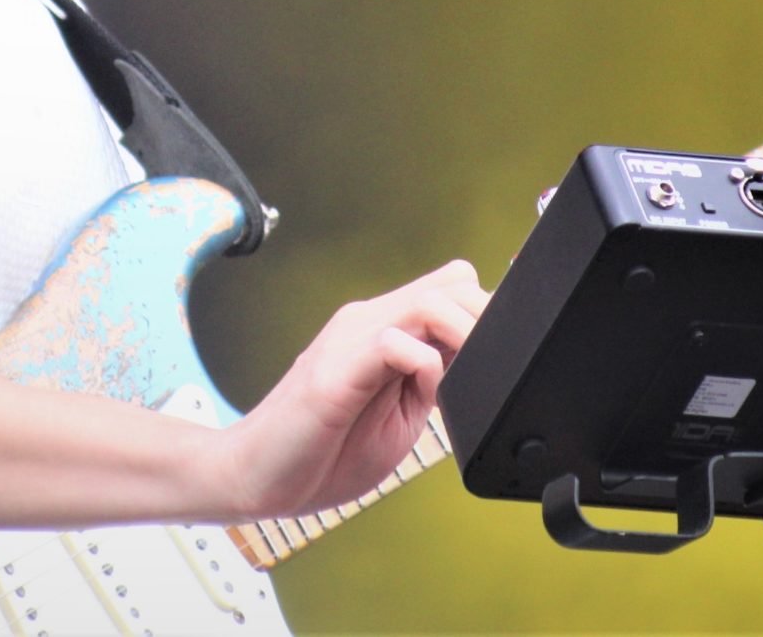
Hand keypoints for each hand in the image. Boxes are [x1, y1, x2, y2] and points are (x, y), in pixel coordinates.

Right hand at [211, 258, 488, 519]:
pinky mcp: (333, 372)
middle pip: (451, 286)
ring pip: (428, 303)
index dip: (488, 315)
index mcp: (383, 330)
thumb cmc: (323, 452)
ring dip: (466, 335)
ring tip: (475, 375)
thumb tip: (473, 358)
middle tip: (501, 368)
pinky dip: (424, 363)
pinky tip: (427, 392)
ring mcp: (348, 341)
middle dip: (489, 323)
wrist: (256, 476)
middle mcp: (365, 322)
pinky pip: (391, 343)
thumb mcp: (398, 415)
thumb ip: (430, 380)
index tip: (507, 353)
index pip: (450, 288)